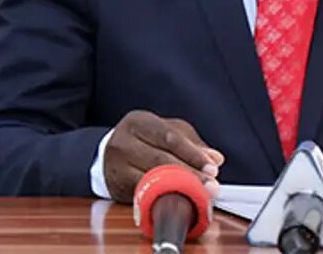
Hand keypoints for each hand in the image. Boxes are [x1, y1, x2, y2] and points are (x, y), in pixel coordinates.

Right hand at [102, 110, 223, 203]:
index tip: (212, 168)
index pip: (169, 137)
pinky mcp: (117, 185)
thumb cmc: (142, 140)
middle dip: (190, 174)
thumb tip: (215, 158)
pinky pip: (144, 194)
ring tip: (199, 194)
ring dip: (180, 189)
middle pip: (161, 159)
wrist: (107, 156)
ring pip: (152, 179)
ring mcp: (117, 164)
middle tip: (210, 186)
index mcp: (138, 122)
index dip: (193, 154)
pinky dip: (164, 198)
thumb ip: (192, 142)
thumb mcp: (166, 131)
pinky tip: (179, 201)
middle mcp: (123, 141)